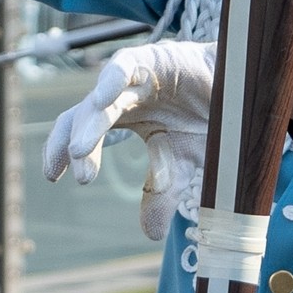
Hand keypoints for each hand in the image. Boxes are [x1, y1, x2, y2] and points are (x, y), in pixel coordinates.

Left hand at [43, 41, 215, 239]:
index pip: (79, 133)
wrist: (239, 87)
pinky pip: (125, 64)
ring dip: (89, 122)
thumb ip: (163, 191)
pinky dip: (112, 78)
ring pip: (101, 97)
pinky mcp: (152, 58)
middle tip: (83, 177)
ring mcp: (135, 75)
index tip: (53, 177)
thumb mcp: (182, 163)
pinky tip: (105, 97)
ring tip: (80, 149)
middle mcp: (121, 96)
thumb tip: (149, 235)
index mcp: (121, 117)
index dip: (60, 151)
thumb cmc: (205, 120)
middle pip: (83, 116)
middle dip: (77, 144)